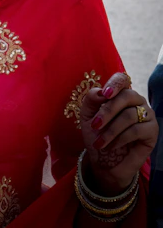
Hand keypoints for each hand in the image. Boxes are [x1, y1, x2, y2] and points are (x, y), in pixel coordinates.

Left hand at [79, 72, 157, 194]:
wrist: (104, 159)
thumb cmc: (96, 134)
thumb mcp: (87, 116)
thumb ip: (91, 100)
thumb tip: (101, 92)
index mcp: (120, 94)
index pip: (122, 80)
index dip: (115, 84)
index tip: (105, 94)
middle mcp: (136, 101)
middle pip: (126, 96)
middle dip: (107, 111)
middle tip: (94, 126)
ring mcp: (147, 115)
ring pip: (130, 115)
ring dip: (110, 130)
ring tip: (99, 143)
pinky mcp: (153, 131)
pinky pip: (136, 130)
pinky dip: (120, 139)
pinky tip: (111, 146)